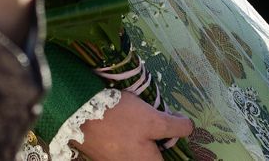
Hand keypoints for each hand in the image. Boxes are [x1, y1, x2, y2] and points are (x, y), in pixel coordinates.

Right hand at [71, 91, 194, 159]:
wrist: (79, 112)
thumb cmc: (122, 118)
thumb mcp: (154, 119)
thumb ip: (175, 127)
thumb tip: (190, 129)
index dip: (174, 148)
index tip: (175, 133)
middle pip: (152, 157)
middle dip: (159, 142)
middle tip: (164, 124)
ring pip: (138, 153)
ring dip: (144, 141)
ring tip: (141, 121)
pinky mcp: (104, 155)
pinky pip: (124, 150)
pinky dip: (129, 139)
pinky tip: (126, 123)